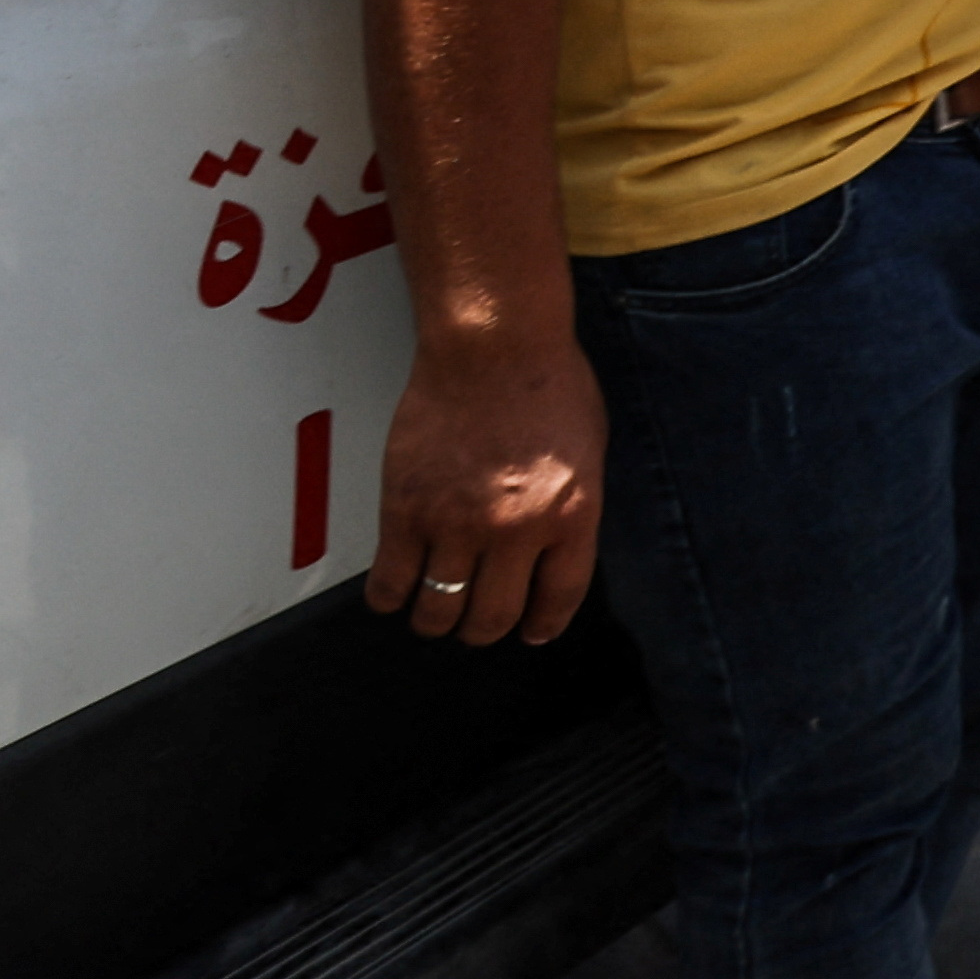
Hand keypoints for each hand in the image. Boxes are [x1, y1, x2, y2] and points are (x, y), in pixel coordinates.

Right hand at [366, 332, 606, 644]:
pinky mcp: (405, 509)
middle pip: (493, 617)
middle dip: (484, 631)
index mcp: (572, 516)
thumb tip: (553, 552)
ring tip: (437, 613)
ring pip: (439, 609)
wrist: (494, 345)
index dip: (542, 625)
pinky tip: (396, 594)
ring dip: (437, 621)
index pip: (558, 600)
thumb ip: (572, 508)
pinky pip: (391, 581)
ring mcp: (456, 523)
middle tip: (477, 625)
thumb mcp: (589, 452)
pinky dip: (390, 599)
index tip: (532, 632)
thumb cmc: (548, 383)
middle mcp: (515, 530)